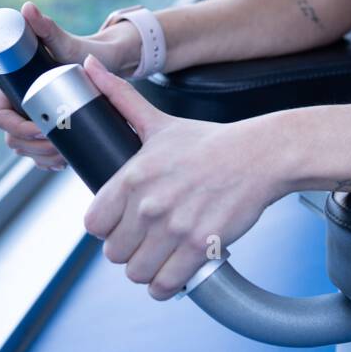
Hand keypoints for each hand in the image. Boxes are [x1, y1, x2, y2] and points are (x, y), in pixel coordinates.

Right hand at [0, 1, 141, 170]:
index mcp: (12, 87)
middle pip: (11, 139)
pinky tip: (63, 162)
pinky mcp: (46, 130)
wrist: (105, 63)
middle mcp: (18, 105)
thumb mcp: (65, 43)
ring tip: (65, 156)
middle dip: (33, 148)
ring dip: (41, 158)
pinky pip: (38, 154)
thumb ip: (46, 27)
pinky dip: (48, 162)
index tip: (43, 129)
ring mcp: (31, 119)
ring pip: (24, 149)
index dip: (16, 128)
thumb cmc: (81, 50)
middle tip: (61, 149)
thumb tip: (27, 7)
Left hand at [80, 54, 287, 300]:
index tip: (125, 222)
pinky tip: (176, 271)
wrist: (262, 156)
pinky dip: (167, 285)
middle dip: (130, 249)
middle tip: (149, 240)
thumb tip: (88, 67)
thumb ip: (119, 99)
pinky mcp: (200, 247)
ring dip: (148, 270)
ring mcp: (174, 229)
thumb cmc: (211, 142)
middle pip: (114, 253)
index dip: (108, 227)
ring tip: (162, 256)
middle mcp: (148, 205)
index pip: (93, 224)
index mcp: (131, 177)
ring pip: (136, 273)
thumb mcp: (160, 122)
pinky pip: (164, 285)